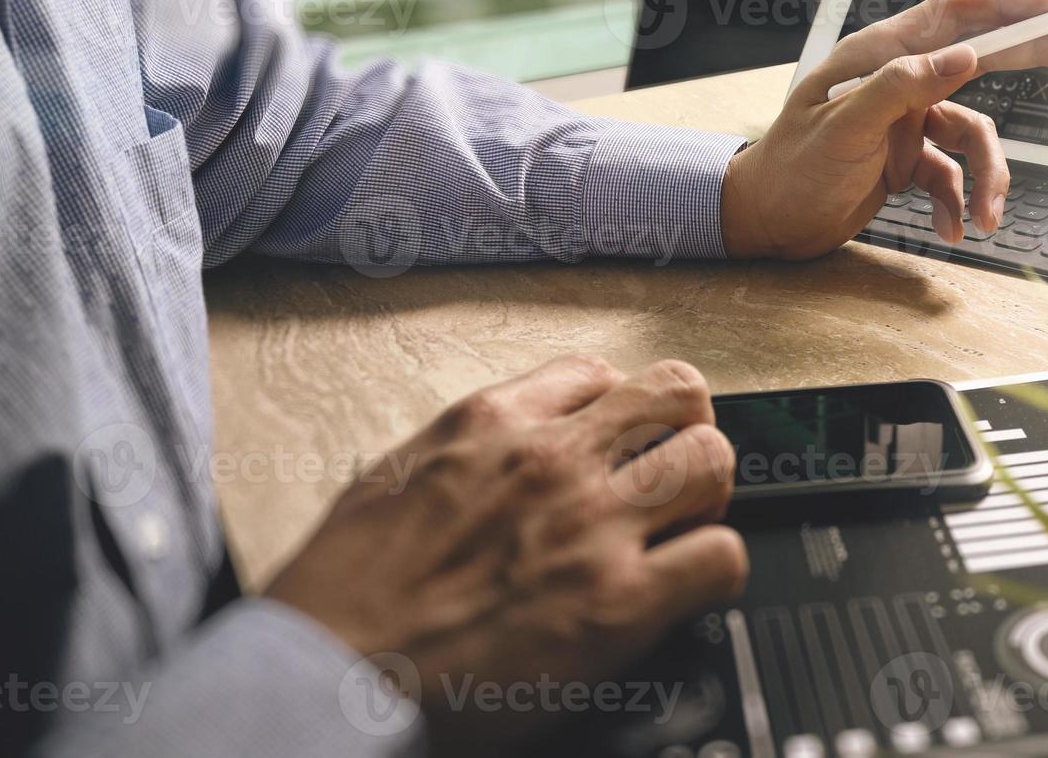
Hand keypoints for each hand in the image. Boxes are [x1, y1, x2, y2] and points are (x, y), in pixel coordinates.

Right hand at [266, 355, 746, 754]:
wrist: (327, 675)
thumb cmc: (344, 593)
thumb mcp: (395, 476)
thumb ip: (466, 451)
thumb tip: (509, 452)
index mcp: (492, 422)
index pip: (597, 373)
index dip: (617, 409)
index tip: (616, 440)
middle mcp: (551, 458)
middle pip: (678, 393)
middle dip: (684, 432)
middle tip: (667, 474)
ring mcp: (591, 525)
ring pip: (712, 459)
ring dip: (708, 492)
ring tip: (683, 526)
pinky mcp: (617, 602)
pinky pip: (720, 556)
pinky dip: (715, 569)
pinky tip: (685, 587)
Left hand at [720, 0, 1047, 259]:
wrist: (765, 222)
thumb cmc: (789, 169)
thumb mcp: (842, 127)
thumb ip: (900, 88)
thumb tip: (963, 56)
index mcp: (879, 57)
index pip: (954, 17)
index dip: (1008, 6)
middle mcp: (898, 83)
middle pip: (981, 60)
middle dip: (1035, 57)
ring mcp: (906, 123)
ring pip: (974, 138)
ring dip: (987, 180)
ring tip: (987, 219)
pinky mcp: (907, 161)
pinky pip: (952, 178)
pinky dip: (957, 205)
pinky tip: (948, 231)